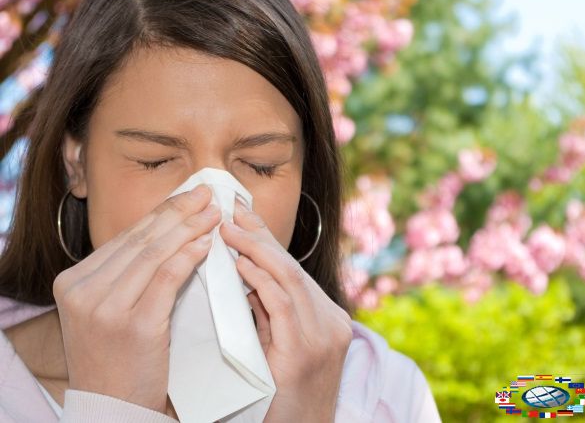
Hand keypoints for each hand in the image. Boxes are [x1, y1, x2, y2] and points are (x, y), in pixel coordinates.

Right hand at [52, 184, 220, 413]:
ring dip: (188, 228)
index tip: (187, 196)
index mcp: (73, 282)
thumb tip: (169, 233)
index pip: (126, 238)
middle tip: (206, 194)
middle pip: (140, 240)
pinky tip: (206, 243)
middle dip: (178, 212)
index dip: (161, 213)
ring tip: (213, 213)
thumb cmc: (117, 359)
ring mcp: (104, 308)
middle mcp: (82, 290)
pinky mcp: (133, 326)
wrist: (111, 409)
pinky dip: (188, 257)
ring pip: (153, 254)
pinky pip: (165, 279)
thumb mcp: (107, 310)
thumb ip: (127, 275)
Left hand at [220, 199, 352, 422]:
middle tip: (232, 212)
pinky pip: (280, 304)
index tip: (244, 216)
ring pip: (288, 277)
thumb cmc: (282, 398)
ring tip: (228, 230)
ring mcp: (322, 337)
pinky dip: (259, 279)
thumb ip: (268, 313)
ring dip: (255, 250)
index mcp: (327, 318)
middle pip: (291, 267)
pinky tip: (238, 264)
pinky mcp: (303, 353)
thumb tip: (243, 276)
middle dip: (260, 236)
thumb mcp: (280, 347)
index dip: (268, 240)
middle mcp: (331, 322)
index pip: (294, 270)